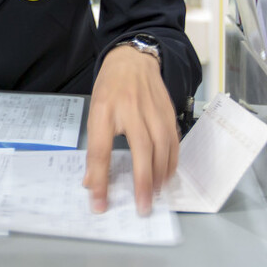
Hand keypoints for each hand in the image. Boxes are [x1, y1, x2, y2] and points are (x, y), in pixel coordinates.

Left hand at [84, 46, 178, 215]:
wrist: (133, 60)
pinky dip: (172, 161)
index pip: (100, 150)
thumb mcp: (94, 113)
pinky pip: (174, 140)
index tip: (100, 203)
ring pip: (163, 146)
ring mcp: (153, 109)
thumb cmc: (110, 89)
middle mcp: (131, 109)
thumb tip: (92, 183)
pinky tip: (166, 175)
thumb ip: (95, 148)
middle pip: (141, 150)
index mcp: (104, 110)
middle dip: (142, 182)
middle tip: (142, 206)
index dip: (100, 179)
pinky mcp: (169, 111)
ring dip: (160, 175)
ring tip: (154, 194)